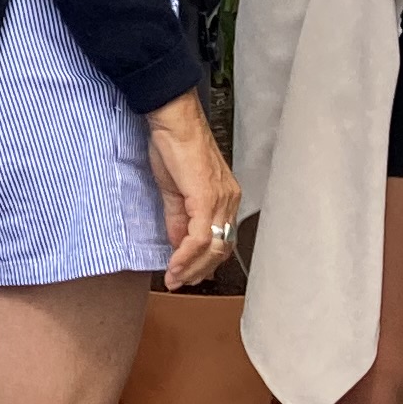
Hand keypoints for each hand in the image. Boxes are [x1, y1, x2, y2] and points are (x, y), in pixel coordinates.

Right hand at [143, 91, 240, 290]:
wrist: (173, 122)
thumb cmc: (174, 146)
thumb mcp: (175, 190)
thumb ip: (178, 219)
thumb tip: (178, 244)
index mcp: (225, 197)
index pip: (221, 239)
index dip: (203, 262)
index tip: (183, 273)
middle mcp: (229, 200)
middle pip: (220, 248)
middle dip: (198, 270)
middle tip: (179, 281)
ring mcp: (221, 200)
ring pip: (213, 247)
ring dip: (192, 267)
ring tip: (174, 277)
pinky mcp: (207, 199)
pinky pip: (199, 237)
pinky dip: (186, 255)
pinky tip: (174, 264)